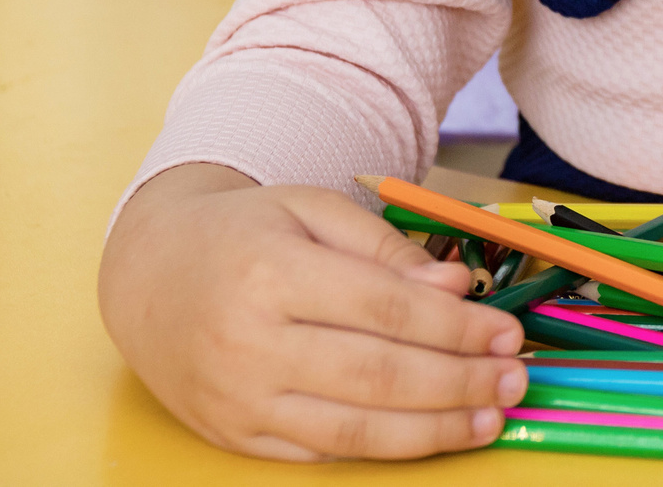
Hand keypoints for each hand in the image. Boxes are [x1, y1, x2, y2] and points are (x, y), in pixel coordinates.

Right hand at [97, 163, 526, 461]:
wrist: (147, 274)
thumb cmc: (241, 234)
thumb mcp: (309, 209)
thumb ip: (385, 247)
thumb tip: (458, 289)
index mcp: (271, 272)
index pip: (385, 310)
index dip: (456, 327)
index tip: (507, 331)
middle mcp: (249, 343)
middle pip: (378, 376)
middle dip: (459, 382)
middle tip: (515, 378)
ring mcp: (239, 399)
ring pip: (354, 430)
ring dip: (434, 430)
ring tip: (489, 417)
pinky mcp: (233, 437)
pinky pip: (320, 453)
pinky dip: (381, 448)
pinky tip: (427, 433)